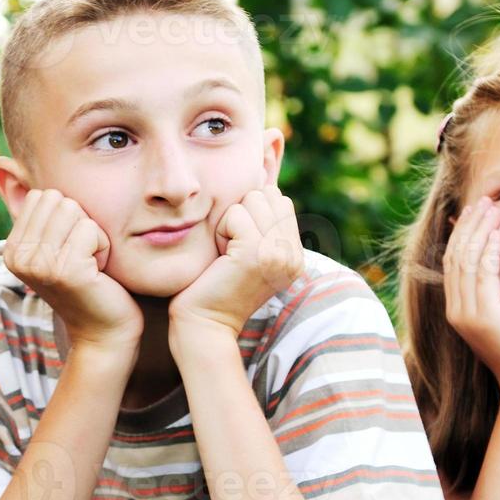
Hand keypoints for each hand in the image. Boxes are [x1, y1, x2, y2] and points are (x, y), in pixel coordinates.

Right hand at [3, 188, 142, 352]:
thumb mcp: (57, 243)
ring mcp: (39, 265)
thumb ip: (38, 210)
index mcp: (11, 248)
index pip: (43, 195)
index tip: (71, 250)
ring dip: (93, 234)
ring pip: (75, 210)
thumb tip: (2, 161)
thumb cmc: (89, 283)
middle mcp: (18, 257)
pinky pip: (91, 229)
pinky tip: (99, 273)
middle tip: (83, 258)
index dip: (68, 217)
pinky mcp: (65, 271)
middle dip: (81, 222)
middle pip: (59, 199)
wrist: (105, 333)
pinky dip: (104, 246)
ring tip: (90, 264)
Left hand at [168, 185, 303, 336]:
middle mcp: (294, 255)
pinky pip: (236, 215)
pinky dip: (221, 231)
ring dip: (230, 222)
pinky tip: (221, 258)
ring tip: (226, 253)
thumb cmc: (215, 286)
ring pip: (252, 200)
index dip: (250, 212)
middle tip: (231, 250)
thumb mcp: (247, 251)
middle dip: (240, 213)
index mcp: (296, 254)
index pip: (279, 199)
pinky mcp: (258, 253)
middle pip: (267, 195)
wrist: (204, 325)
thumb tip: (261, 174)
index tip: (238, 247)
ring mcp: (280, 254)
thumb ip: (261, 222)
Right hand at [443, 197, 499, 396]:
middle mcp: (457, 311)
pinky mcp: (483, 318)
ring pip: (464, 261)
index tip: (480, 211)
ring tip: (492, 209)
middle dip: (469, 226)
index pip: (455, 261)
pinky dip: (486, 252)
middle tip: (485, 201)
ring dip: (477, 232)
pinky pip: (480, 276)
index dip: (464, 233)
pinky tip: (498, 235)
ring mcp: (466, 315)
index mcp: (460, 310)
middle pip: (455, 256)